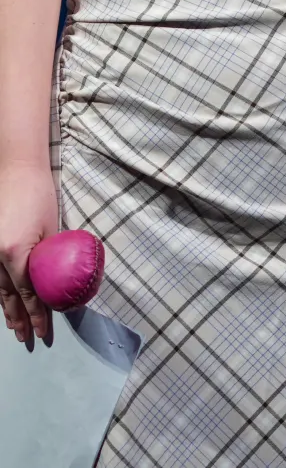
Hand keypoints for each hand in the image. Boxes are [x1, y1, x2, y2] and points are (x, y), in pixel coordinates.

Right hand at [0, 163, 58, 346]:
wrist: (17, 169)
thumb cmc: (38, 194)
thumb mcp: (50, 228)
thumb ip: (48, 256)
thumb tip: (57, 279)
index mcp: (15, 253)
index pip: (27, 294)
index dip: (37, 314)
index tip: (44, 330)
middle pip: (9, 297)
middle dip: (20, 319)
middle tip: (28, 339)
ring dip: (7, 310)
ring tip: (15, 329)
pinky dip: (0, 293)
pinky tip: (4, 303)